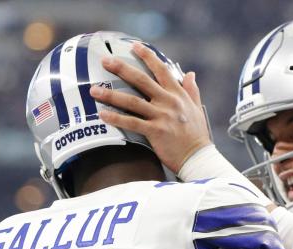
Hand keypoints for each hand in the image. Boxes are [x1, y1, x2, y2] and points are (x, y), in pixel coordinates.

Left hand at [90, 42, 211, 171]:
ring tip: (94, 90)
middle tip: (105, 61)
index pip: (161, 70)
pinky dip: (116, 118)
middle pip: (141, 80)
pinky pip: (132, 122)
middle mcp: (169, 102)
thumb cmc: (197, 135)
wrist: (198, 157)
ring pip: (132, 101)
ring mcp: (161, 116)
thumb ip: (192, 90)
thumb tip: (190, 74)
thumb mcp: (197, 108)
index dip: (147, 56)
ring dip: (111, 94)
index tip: (135, 46)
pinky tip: (103, 114)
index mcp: (178, 94)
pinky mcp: (155, 132)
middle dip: (122, 68)